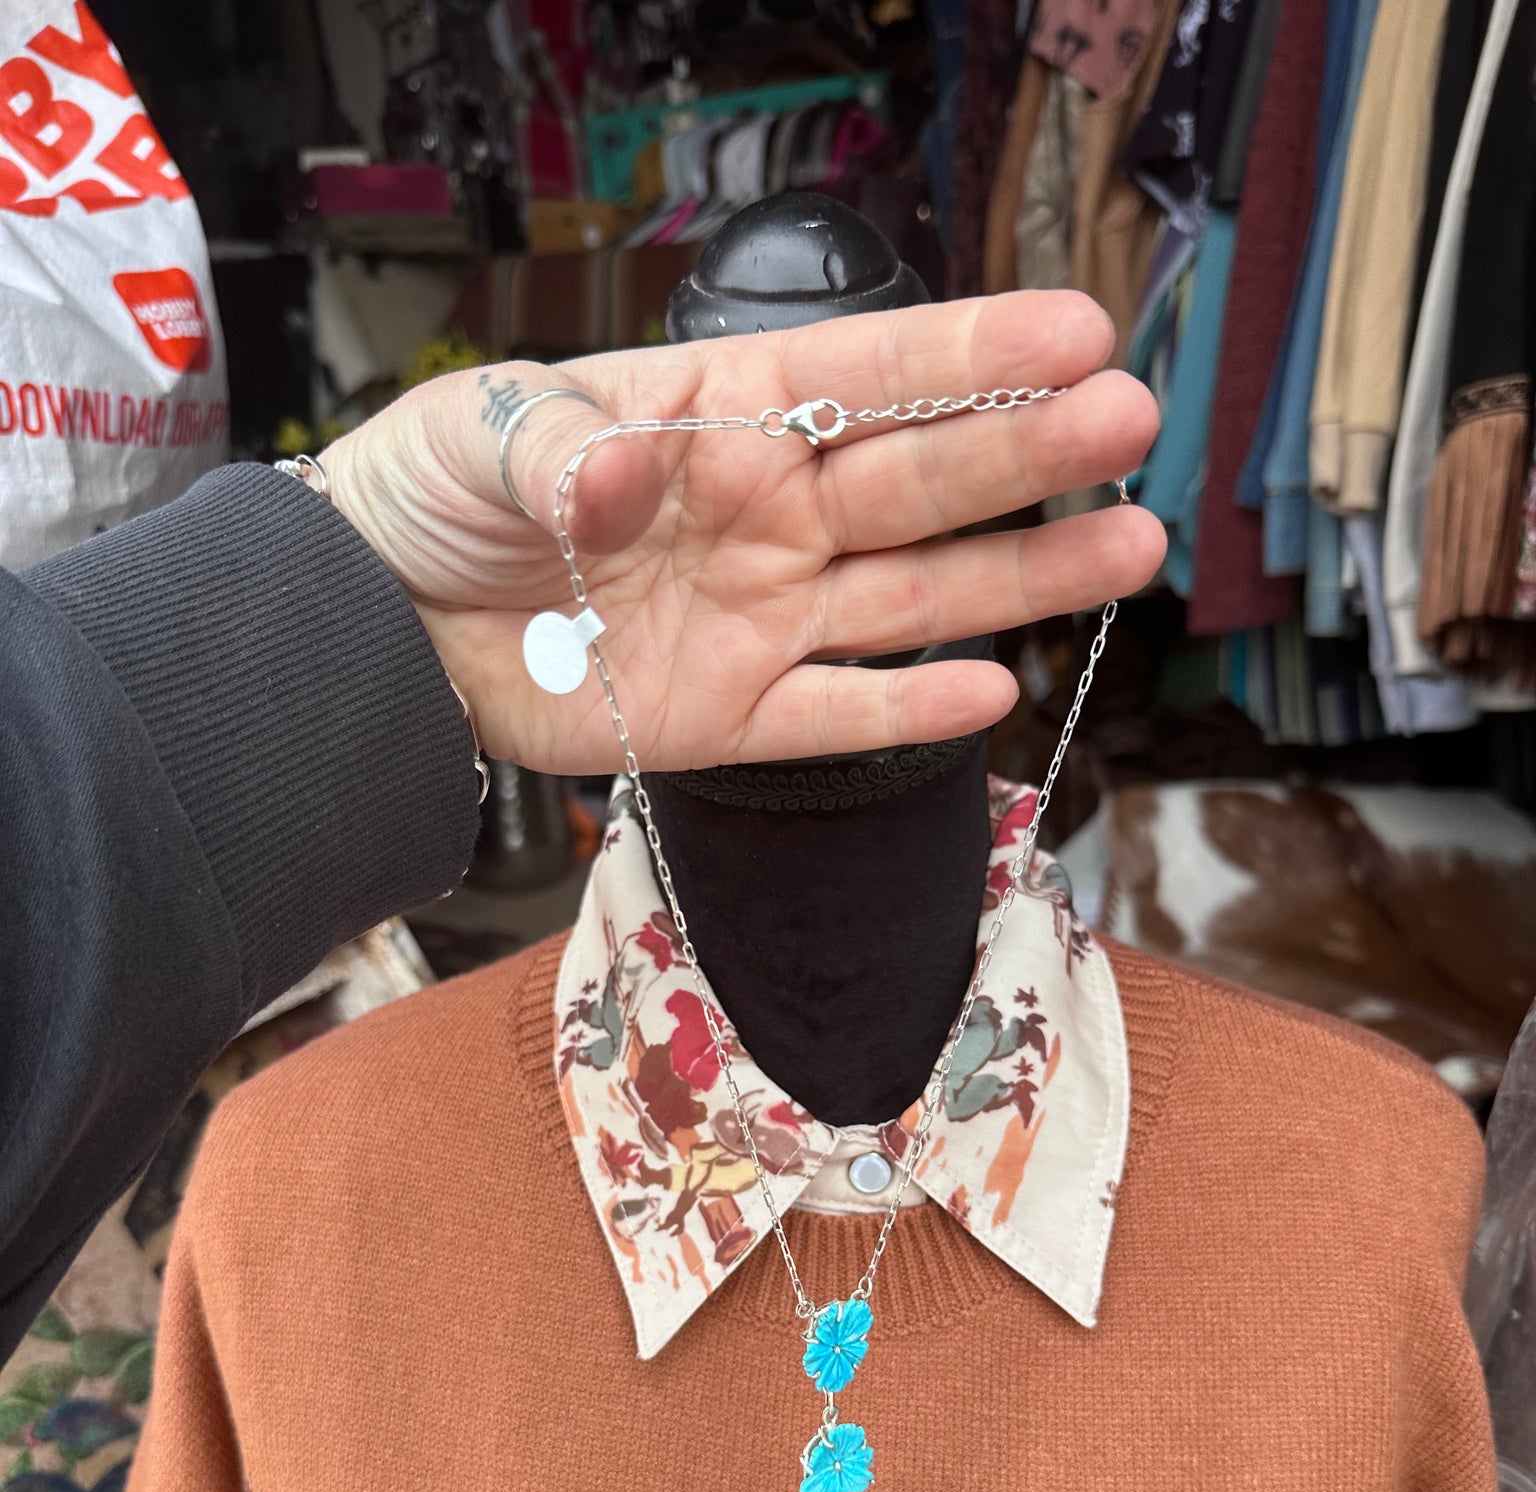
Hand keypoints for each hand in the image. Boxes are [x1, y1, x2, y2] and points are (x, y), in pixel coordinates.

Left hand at [323, 292, 1163, 771]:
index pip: (865, 374)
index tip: (1074, 332)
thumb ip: (564, 447)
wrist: (381, 625)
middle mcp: (769, 510)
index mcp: (720, 411)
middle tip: (1129, 421)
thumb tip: (627, 472)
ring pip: (916, 595)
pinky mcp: (734, 716)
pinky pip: (838, 713)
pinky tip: (994, 687)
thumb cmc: (437, 495)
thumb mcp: (483, 435)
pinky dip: (910, 708)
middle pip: (919, 480)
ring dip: (1022, 576)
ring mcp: (763, 615)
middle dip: (1025, 451)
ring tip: (1130, 546)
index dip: (969, 357)